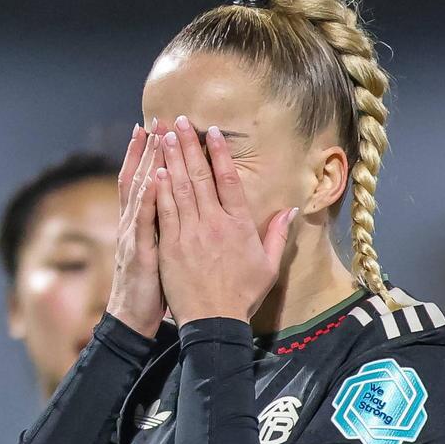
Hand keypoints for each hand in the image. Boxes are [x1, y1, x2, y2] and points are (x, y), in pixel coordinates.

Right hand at [106, 125, 166, 337]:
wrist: (132, 319)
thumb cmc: (152, 288)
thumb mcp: (158, 253)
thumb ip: (165, 228)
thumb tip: (177, 208)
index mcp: (140, 223)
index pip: (143, 181)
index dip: (147, 155)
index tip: (156, 127)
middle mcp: (133, 223)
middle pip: (139, 177)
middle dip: (147, 148)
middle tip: (156, 118)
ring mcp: (134, 236)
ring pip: (140, 192)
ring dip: (146, 163)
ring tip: (154, 135)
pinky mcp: (141, 253)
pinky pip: (144, 223)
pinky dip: (148, 199)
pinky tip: (154, 179)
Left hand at [150, 121, 290, 325]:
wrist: (215, 322)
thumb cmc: (243, 296)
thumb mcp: (268, 266)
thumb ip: (277, 235)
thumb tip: (290, 210)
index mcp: (239, 226)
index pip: (229, 181)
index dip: (220, 154)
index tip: (213, 132)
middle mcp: (215, 224)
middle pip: (201, 176)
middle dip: (190, 146)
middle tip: (179, 121)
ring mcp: (190, 234)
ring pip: (179, 188)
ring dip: (171, 159)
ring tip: (164, 135)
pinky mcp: (171, 246)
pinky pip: (164, 211)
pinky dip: (159, 188)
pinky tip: (154, 169)